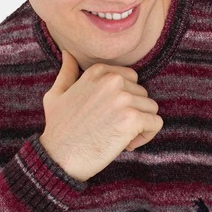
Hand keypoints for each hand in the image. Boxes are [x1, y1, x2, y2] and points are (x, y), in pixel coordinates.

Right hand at [38, 49, 162, 181]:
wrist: (59, 157)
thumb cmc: (57, 129)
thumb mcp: (55, 95)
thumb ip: (67, 73)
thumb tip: (68, 53)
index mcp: (98, 72)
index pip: (130, 79)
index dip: (124, 100)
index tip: (109, 116)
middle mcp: (112, 80)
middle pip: (142, 94)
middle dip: (132, 113)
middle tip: (112, 129)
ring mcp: (123, 99)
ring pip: (151, 109)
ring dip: (139, 126)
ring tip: (118, 138)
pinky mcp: (132, 119)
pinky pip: (155, 123)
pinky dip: (146, 136)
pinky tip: (126, 145)